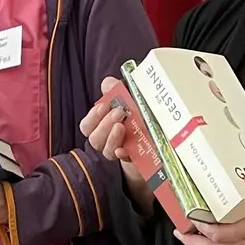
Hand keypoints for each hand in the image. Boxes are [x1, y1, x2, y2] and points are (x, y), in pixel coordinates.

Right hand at [80, 78, 149, 208]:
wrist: (157, 142)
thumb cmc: (138, 118)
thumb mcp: (129, 100)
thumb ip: (116, 90)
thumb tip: (107, 83)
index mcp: (101, 127)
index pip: (87, 126)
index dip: (93, 117)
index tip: (104, 105)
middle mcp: (106, 142)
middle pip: (94, 138)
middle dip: (105, 124)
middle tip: (119, 112)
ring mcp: (118, 153)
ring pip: (105, 150)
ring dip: (112, 138)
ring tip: (122, 126)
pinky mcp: (133, 161)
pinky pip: (123, 161)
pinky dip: (122, 155)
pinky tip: (124, 150)